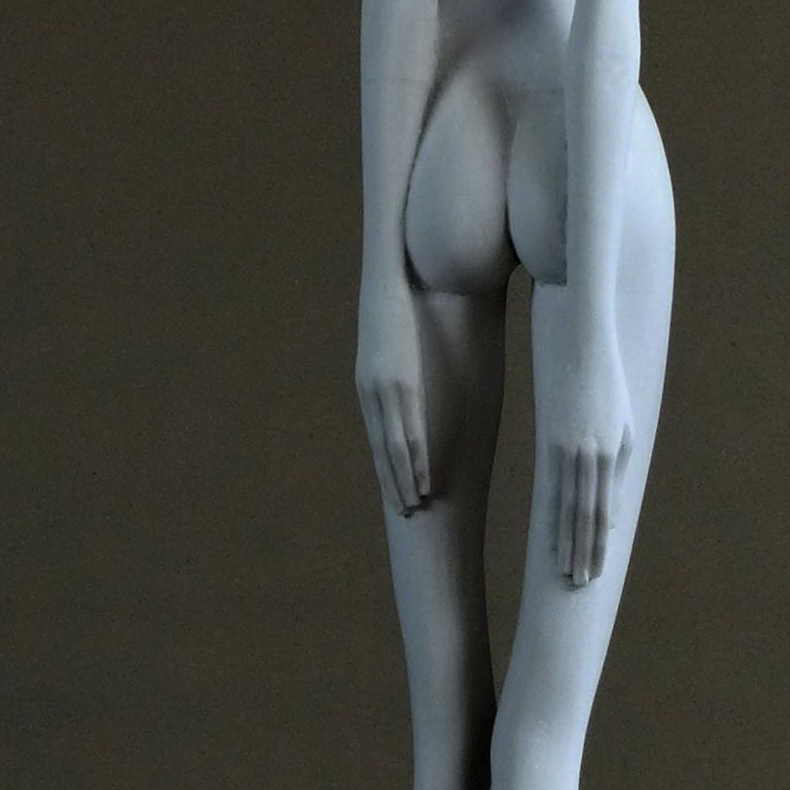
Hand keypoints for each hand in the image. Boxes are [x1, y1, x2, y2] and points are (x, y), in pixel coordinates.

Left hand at [356, 275, 430, 515]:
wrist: (386, 278)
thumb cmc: (391, 304)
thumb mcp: (387, 341)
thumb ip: (394, 364)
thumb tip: (407, 379)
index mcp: (368, 387)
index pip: (376, 438)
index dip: (386, 467)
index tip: (395, 491)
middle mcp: (372, 395)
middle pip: (382, 451)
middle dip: (393, 483)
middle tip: (405, 512)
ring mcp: (385, 391)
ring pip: (395, 448)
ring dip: (406, 480)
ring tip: (415, 505)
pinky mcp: (401, 382)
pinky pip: (409, 429)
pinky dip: (415, 458)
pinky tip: (422, 477)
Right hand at [547, 322, 632, 586]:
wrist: (584, 347)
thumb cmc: (610, 389)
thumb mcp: (625, 431)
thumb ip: (617, 474)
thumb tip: (610, 516)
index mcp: (607, 457)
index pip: (602, 513)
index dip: (598, 546)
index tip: (594, 573)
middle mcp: (585, 458)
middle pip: (582, 516)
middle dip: (581, 553)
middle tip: (578, 584)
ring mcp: (565, 451)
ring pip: (564, 507)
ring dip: (564, 542)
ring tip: (563, 570)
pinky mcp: (550, 442)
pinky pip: (550, 486)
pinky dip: (551, 515)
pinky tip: (549, 535)